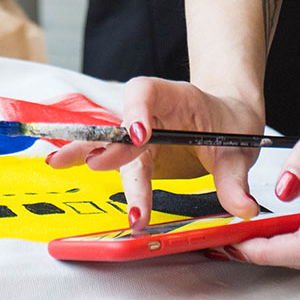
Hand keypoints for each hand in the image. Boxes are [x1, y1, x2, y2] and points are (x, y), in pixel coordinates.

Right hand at [46, 76, 265, 231]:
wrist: (227, 116)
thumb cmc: (230, 124)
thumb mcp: (239, 151)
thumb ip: (235, 180)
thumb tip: (243, 207)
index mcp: (177, 98)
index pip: (148, 92)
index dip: (138, 109)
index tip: (139, 135)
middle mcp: (151, 111)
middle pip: (121, 121)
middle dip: (108, 143)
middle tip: (96, 164)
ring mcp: (138, 129)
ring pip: (110, 140)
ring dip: (84, 150)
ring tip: (56, 161)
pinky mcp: (133, 148)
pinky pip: (113, 155)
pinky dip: (90, 159)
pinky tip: (61, 164)